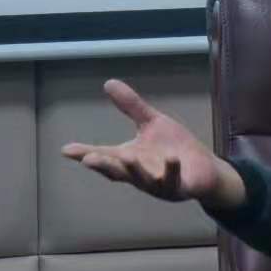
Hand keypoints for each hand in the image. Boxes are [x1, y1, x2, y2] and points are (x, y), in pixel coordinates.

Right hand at [60, 79, 246, 210]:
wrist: (204, 168)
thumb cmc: (173, 148)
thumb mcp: (152, 123)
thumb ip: (131, 106)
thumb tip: (108, 83)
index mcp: (130, 159)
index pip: (104, 155)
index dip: (85, 153)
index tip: (66, 150)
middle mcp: (140, 174)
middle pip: (119, 171)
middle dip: (104, 166)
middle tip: (88, 159)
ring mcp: (159, 184)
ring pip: (144, 179)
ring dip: (135, 170)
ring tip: (127, 157)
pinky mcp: (180, 188)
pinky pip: (174, 181)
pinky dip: (171, 170)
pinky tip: (171, 158)